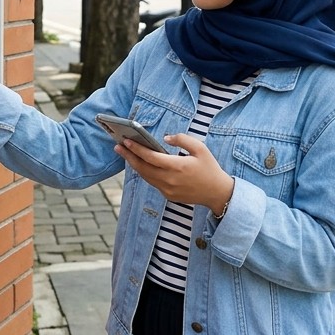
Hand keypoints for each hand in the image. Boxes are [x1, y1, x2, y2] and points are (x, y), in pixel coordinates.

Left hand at [115, 134, 234, 211]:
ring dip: (134, 165)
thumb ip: (182, 139)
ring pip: (145, 176)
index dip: (137, 149)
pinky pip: (153, 182)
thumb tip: (165, 138)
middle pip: (143, 168)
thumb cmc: (209, 168)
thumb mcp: (200, 148)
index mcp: (178, 167)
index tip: (126, 141)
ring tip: (126, 154)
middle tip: (118, 146)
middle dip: (129, 156)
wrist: (217, 193)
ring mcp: (168, 190)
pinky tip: (140, 164)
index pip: (151, 157)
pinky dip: (145, 173)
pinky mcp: (168, 195)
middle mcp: (170, 180)